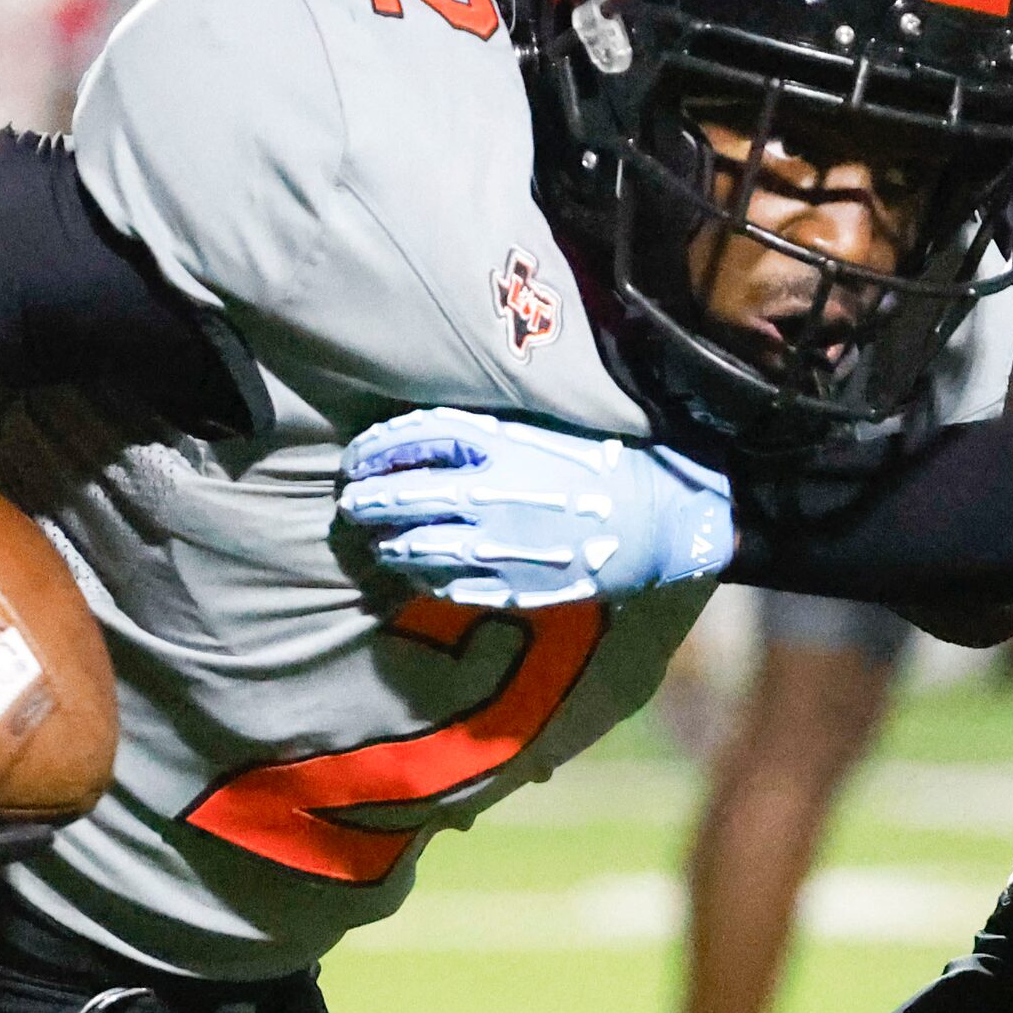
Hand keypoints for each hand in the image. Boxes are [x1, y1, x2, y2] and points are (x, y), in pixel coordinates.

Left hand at [335, 409, 733, 609]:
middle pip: (400, 496)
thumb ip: (488, 429)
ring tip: (378, 540)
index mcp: (496, 445)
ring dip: (387, 544)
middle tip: (353, 502)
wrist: (659, 520)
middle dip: (366, 500)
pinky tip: (415, 570)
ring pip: (413, 548)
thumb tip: (425, 432)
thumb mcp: (547, 427)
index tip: (357, 457)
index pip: (412, 439)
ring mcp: (493, 545)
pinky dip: (421, 577)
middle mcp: (485, 494)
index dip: (375, 449)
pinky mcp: (508, 585)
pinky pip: (445, 584)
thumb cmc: (605, 463)